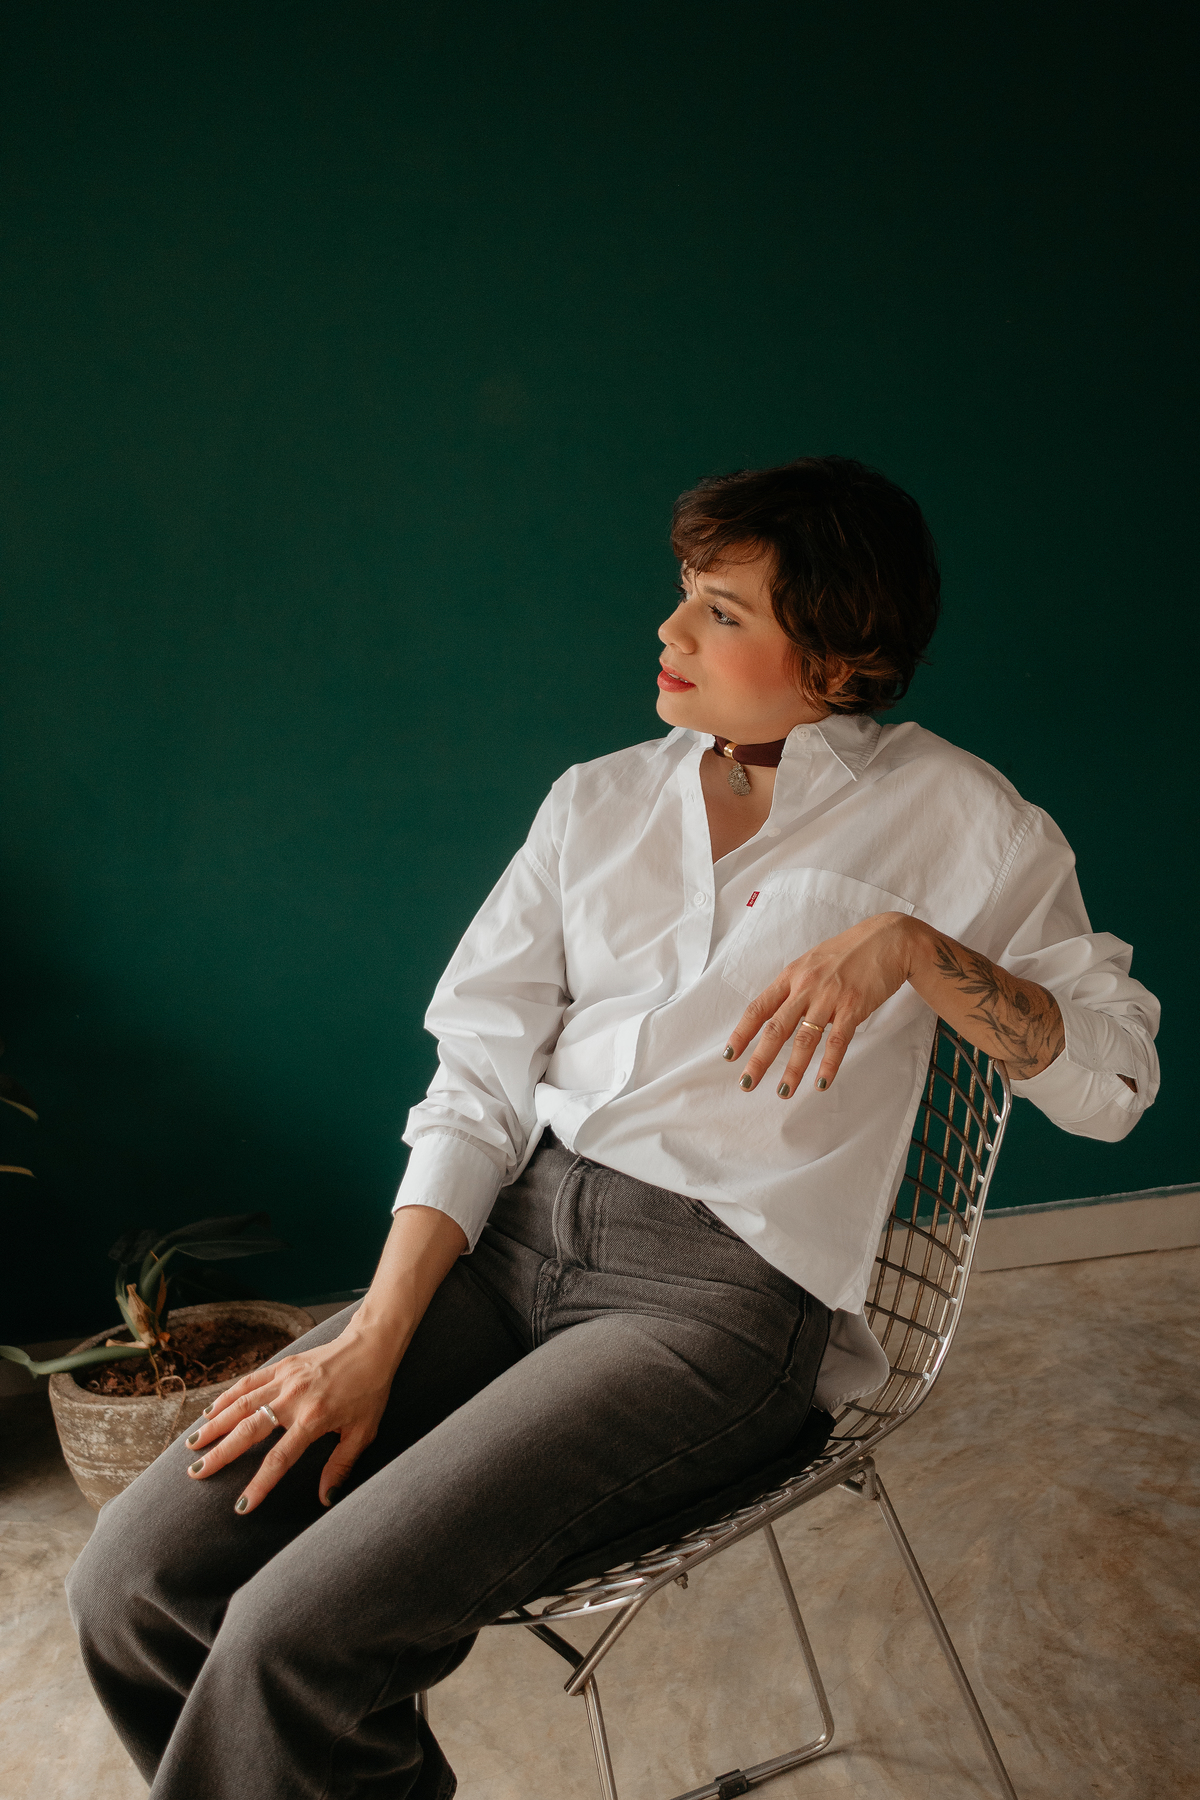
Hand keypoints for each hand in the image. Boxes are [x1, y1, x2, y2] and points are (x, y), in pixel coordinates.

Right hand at [181, 1314, 401, 1512]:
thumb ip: (341, 1465)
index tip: (241, 1507)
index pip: (279, 1459)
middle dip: (220, 1454)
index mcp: (314, 1419)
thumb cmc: (370, 1392)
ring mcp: (286, 1379)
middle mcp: (294, 1399)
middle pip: (248, 1430)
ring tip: (192, 1444)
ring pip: (241, 1404)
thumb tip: (325, 1499)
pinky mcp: (283, 1365)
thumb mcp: (363, 1433)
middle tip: (196, 1472)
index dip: (259, 1485)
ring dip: (214, 1424)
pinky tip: (212, 1411)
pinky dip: (228, 1397)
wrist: (372, 1346)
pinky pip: (249, 1382)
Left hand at [723, 911, 914, 1097]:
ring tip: (783, 1092)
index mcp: (791, 976)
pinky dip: (828, 1064)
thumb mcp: (812, 962)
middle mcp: (805, 987)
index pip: (759, 1008)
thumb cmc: (849, 951)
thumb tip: (777, 1011)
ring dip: (792, 1069)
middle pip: (776, 1028)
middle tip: (746, 1083)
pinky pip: (837, 1041)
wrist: (888, 940)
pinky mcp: (853, 1007)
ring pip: (805, 1039)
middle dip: (759, 1059)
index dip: (742, 1033)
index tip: (729, 1055)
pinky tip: (821, 1083)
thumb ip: (795, 986)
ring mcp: (829, 997)